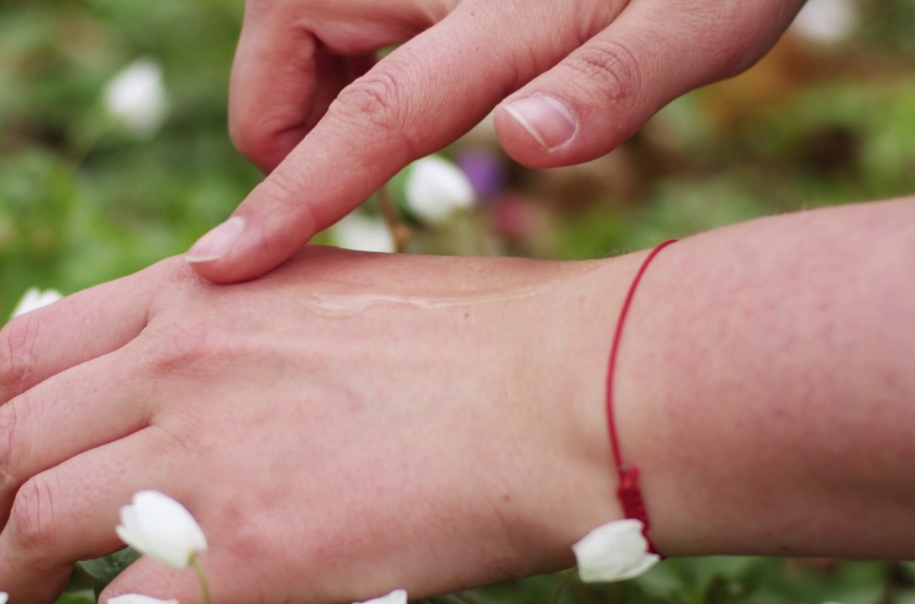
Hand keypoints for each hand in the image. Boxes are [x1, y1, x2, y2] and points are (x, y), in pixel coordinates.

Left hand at [0, 248, 628, 603]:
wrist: (558, 392)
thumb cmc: (475, 338)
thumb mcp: (325, 289)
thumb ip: (236, 321)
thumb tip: (181, 375)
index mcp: (194, 291)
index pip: (25, 348)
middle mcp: (173, 362)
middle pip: (8, 434)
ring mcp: (199, 453)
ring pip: (35, 518)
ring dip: (1, 570)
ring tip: (1, 603)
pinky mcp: (241, 548)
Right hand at [185, 0, 803, 281]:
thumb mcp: (696, 23)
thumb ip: (614, 84)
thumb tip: (528, 143)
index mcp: (476, 6)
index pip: (349, 122)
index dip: (285, 203)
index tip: (218, 267)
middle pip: (277, 76)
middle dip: (304, 140)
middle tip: (390, 177)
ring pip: (289, 47)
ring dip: (323, 99)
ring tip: (416, 113)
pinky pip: (318, 20)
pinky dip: (340, 60)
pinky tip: (415, 65)